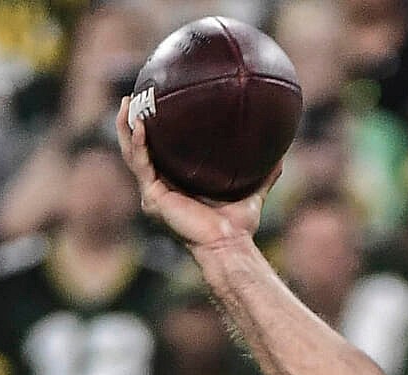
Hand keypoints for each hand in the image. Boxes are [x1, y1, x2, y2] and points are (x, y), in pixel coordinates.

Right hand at [118, 99, 267, 255]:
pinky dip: (138, 143)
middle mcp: (160, 187)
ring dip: (126, 127)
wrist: (229, 245)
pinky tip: (140, 124)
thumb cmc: (238, 227)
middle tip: (131, 96)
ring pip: (132, 152)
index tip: (154, 103)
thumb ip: (264, 176)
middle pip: (138, 148)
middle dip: (131, 121)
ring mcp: (153, 193)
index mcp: (175, 184)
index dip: (152, 129)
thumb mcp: (252, 193)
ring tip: (126, 102)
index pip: (158, 151)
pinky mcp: (152, 197)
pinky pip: (140, 164)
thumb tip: (280, 156)